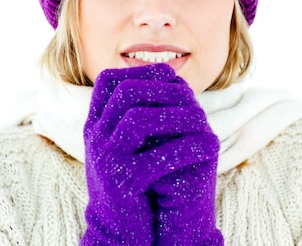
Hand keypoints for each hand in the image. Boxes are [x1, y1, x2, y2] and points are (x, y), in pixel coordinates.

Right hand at [81, 63, 211, 244]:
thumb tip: (170, 74)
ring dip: (175, 115)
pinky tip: (206, 147)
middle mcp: (94, 137)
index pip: (107, 80)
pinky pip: (156, 158)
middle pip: (125, 93)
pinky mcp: (123, 184)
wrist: (117, 231)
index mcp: (94, 123)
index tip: (169, 75)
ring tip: (201, 119)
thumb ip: (136, 112)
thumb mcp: (125, 143)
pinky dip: (185, 149)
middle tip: (190, 96)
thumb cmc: (129, 181)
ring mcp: (105, 159)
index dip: (140, 71)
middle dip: (162, 89)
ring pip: (138, 120)